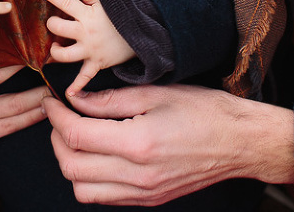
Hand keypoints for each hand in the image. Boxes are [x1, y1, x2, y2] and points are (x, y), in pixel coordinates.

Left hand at [39, 0, 135, 95]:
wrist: (143, 32)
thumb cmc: (123, 14)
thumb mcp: (106, 1)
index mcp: (87, 14)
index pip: (64, 2)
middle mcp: (85, 32)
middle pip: (58, 28)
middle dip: (52, 25)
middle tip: (55, 25)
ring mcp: (90, 49)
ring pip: (64, 55)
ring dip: (56, 53)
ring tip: (56, 48)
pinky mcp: (97, 63)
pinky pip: (85, 77)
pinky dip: (77, 86)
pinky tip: (69, 93)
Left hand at [43, 84, 293, 205]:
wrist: (240, 142)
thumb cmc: (203, 111)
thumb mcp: (155, 93)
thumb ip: (108, 99)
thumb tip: (74, 99)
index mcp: (138, 144)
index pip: (76, 136)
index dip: (56, 117)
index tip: (53, 101)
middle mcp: (138, 175)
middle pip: (72, 168)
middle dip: (56, 140)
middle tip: (60, 117)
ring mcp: (144, 193)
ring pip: (83, 190)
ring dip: (70, 163)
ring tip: (77, 138)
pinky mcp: (149, 200)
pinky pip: (104, 198)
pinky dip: (90, 179)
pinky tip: (98, 155)